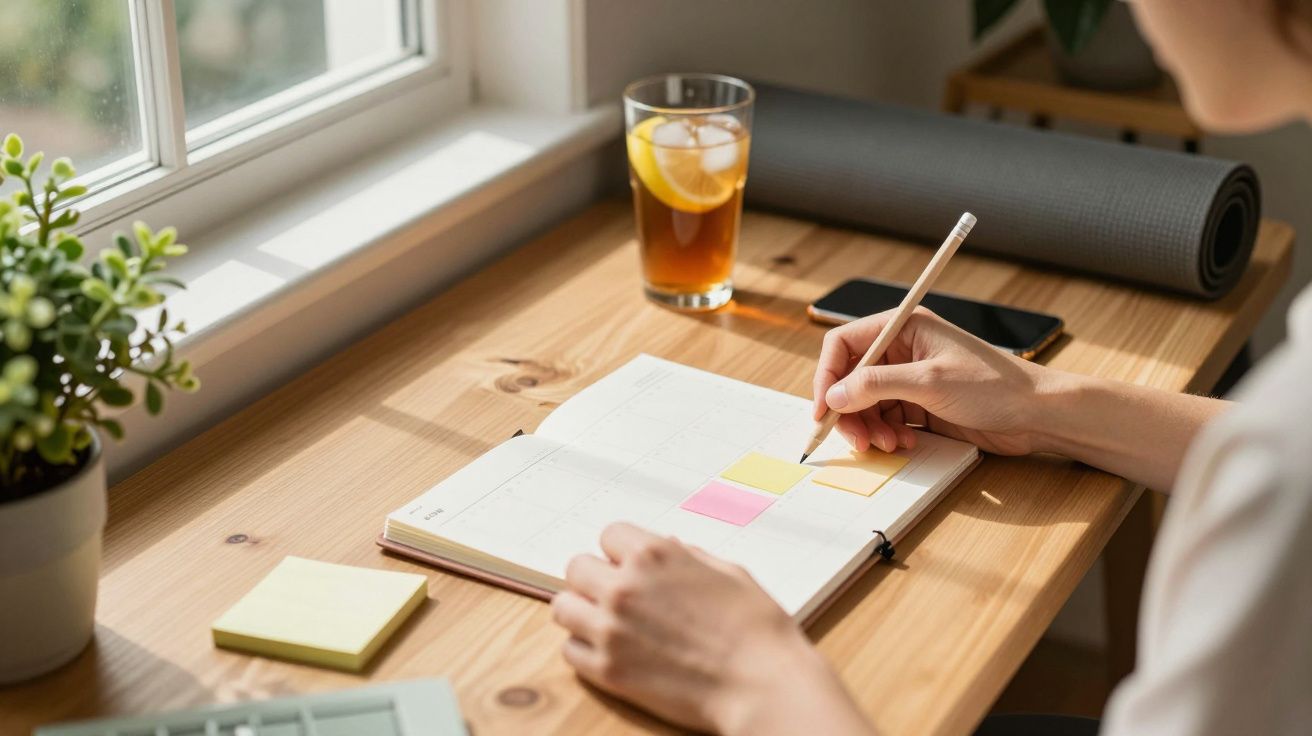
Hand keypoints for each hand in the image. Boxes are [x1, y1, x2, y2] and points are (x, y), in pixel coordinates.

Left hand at [552, 523, 871, 735]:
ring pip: (563, 607)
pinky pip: (569, 651)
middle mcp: (624, 587)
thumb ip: (686, 556)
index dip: (623, 552)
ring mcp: (611, 630)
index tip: (633, 567)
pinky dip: (585, 650)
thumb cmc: (755, 629)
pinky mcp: (608, 671)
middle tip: (617, 596)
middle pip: (577, 568)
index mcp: (654, 555)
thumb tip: (667, 549)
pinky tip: (611, 652)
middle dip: (596, 579)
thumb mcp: (728, 572)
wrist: (762, 684)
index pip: (609, 535)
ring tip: (607, 623)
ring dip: (582, 612)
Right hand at [813, 308, 1048, 455]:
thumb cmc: (994, 385)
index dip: (827, 376)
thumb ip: (876, 385)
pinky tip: (904, 443)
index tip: (823, 408)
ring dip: (869, 427)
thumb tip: (834, 395)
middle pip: (850, 378)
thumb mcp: (929, 382)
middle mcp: (903, 350)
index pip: (844, 344)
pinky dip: (887, 434)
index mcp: (903, 328)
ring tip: (887, 443)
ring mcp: (911, 379)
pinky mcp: (921, 405)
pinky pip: (886, 419)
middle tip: (856, 438)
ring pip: (866, 403)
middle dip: (848, 410)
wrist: (1037, 414)